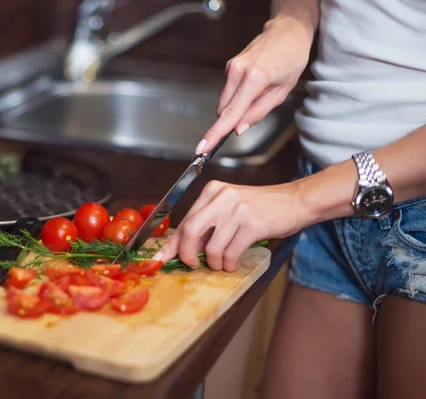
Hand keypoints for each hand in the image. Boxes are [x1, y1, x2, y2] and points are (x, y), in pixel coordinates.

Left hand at [153, 180, 312, 270]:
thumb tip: (184, 248)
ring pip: (211, 247)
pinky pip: (230, 252)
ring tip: (223, 262)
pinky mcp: (252, 224)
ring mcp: (236, 210)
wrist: (296, 201)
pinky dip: (230, 263)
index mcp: (212, 191)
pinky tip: (234, 262)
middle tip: (193, 265)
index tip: (160, 258)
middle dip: (186, 254)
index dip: (170, 243)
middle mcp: (221, 197)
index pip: (184, 220)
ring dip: (215, 262)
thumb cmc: (262, 208)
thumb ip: (208, 223)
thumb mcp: (231, 208)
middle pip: (190, 231)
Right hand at [195, 16, 313, 154]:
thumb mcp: (282, 91)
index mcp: (254, 79)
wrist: (287, 31)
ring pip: (225, 102)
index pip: (230, 114)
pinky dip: (238, 95)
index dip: (216, 134)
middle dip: (234, 119)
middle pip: (224, 110)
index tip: (203, 147)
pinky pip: (229, 91)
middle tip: (255, 112)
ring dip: (237, 106)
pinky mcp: (229, 66)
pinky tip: (254, 84)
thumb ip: (258, 112)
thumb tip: (239, 129)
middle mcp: (238, 71)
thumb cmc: (291, 59)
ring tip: (260, 91)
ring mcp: (231, 67)